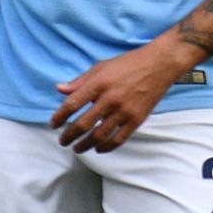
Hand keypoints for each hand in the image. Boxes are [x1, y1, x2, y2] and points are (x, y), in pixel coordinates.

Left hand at [49, 44, 180, 152]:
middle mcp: (110, 99)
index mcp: (98, 83)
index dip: (60, 116)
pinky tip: (98, 148)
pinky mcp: (137, 119)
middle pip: (84, 123)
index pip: (72, 104)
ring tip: (77, 148)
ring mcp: (124, 111)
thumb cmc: (127, 64)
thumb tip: (59, 90)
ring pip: (100, 135)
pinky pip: (119, 139)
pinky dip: (106, 147)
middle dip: (69, 135)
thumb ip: (79, 81)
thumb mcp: (100, 67)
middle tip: (62, 141)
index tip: (53, 124)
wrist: (158, 65)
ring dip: (85, 144)